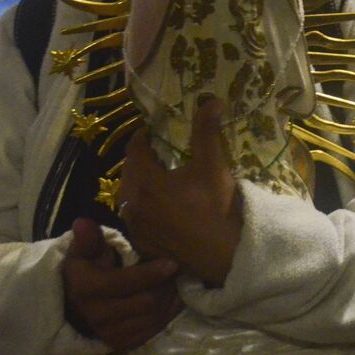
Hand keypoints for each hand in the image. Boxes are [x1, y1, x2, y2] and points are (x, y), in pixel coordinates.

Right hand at [61, 218, 181, 352]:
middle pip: (147, 302)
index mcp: (88, 289)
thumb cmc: (86, 270)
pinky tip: (174, 298)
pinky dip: (168, 314)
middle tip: (180, 270)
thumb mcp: (83, 252)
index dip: (152, 274)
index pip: (126, 283)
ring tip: (178, 282)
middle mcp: (98, 315)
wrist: (76, 306)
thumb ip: (88, 239)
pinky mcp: (123, 344)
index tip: (173, 262)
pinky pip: (154, 329)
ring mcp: (111, 333)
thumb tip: (83, 222)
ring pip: (154, 317)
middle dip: (167, 285)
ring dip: (171, 299)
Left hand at [119, 97, 243, 285]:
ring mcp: (135, 229)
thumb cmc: (217, 207)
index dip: (143, 137)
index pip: (134, 150)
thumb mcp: (212, 165)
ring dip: (139, 186)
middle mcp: (132, 205)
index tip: (153, 131)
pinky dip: (143, 210)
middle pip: (128, 174)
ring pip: (129, 199)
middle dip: (140, 161)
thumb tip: (211, 99)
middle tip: (157, 155)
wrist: (225, 255)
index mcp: (145, 182)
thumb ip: (206, 131)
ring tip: (158, 181)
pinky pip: (135, 220)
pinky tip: (161, 210)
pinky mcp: (142, 246)